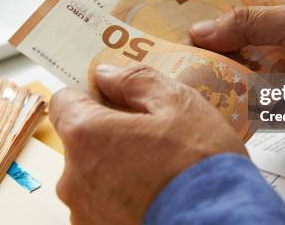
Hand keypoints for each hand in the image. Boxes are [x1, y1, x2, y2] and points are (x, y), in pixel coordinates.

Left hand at [49, 65, 246, 224]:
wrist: (221, 219)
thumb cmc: (201, 163)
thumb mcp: (178, 103)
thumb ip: (135, 81)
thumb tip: (106, 74)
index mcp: (86, 135)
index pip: (64, 101)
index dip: (90, 95)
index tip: (115, 99)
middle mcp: (73, 176)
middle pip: (80, 140)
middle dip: (108, 133)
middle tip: (150, 136)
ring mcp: (84, 211)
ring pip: (92, 173)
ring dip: (115, 167)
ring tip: (157, 170)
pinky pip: (101, 202)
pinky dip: (121, 196)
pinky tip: (153, 194)